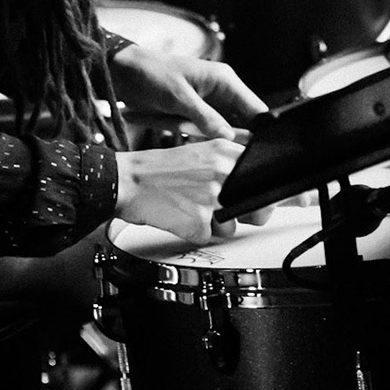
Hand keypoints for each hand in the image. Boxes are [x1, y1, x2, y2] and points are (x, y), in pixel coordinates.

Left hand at [107, 44, 264, 142]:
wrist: (122, 72)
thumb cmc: (151, 74)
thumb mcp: (178, 97)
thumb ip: (205, 117)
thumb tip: (229, 136)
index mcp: (225, 81)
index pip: (255, 108)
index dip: (260, 130)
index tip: (257, 151)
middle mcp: (222, 93)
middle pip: (244, 124)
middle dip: (237, 140)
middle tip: (230, 156)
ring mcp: (209, 105)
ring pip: (225, 131)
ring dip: (215, 140)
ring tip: (202, 144)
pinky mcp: (196, 115)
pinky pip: (207, 133)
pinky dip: (200, 139)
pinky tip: (193, 142)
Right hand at [114, 140, 245, 245]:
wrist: (126, 181)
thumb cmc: (158, 171)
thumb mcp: (199, 155)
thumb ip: (228, 168)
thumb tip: (255, 190)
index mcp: (224, 152)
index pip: (263, 174)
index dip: (257, 192)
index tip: (251, 197)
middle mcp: (221, 171)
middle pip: (253, 205)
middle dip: (239, 214)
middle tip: (217, 209)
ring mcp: (211, 196)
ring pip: (231, 226)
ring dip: (213, 227)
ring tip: (191, 210)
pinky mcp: (198, 220)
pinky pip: (207, 237)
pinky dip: (194, 234)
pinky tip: (180, 218)